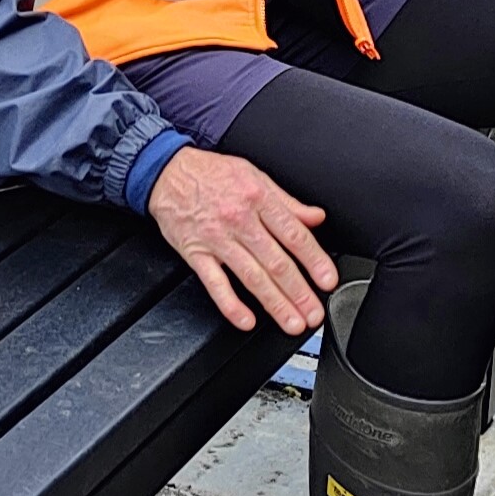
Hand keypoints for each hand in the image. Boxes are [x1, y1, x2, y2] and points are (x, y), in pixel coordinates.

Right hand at [147, 147, 336, 335]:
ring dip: (275, 304)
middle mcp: (240, 221)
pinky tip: (246, 320)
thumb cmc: (211, 174)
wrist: (167, 173)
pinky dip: (231, 304)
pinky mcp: (196, 254)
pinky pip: (215, 283)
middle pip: (276, 262)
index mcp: (259, 200)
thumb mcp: (255, 177)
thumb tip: (315, 218)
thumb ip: (287, 202)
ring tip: (292, 322)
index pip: (294, 236)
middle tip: (314, 314)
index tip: (327, 281)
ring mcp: (217, 240)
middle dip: (299, 292)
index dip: (314, 261)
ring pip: (252, 277)